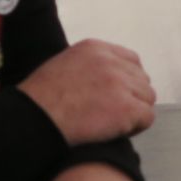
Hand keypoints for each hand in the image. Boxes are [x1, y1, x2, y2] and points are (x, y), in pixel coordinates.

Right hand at [18, 39, 156, 144]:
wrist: (33, 120)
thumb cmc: (40, 100)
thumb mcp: (63, 66)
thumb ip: (89, 66)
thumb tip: (107, 79)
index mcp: (95, 49)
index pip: (131, 61)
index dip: (127, 81)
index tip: (115, 96)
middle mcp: (111, 62)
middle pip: (141, 80)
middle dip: (132, 97)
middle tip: (113, 114)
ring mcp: (121, 84)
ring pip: (147, 98)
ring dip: (135, 112)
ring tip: (113, 124)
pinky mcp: (126, 108)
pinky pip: (147, 117)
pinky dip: (136, 127)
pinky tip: (118, 132)